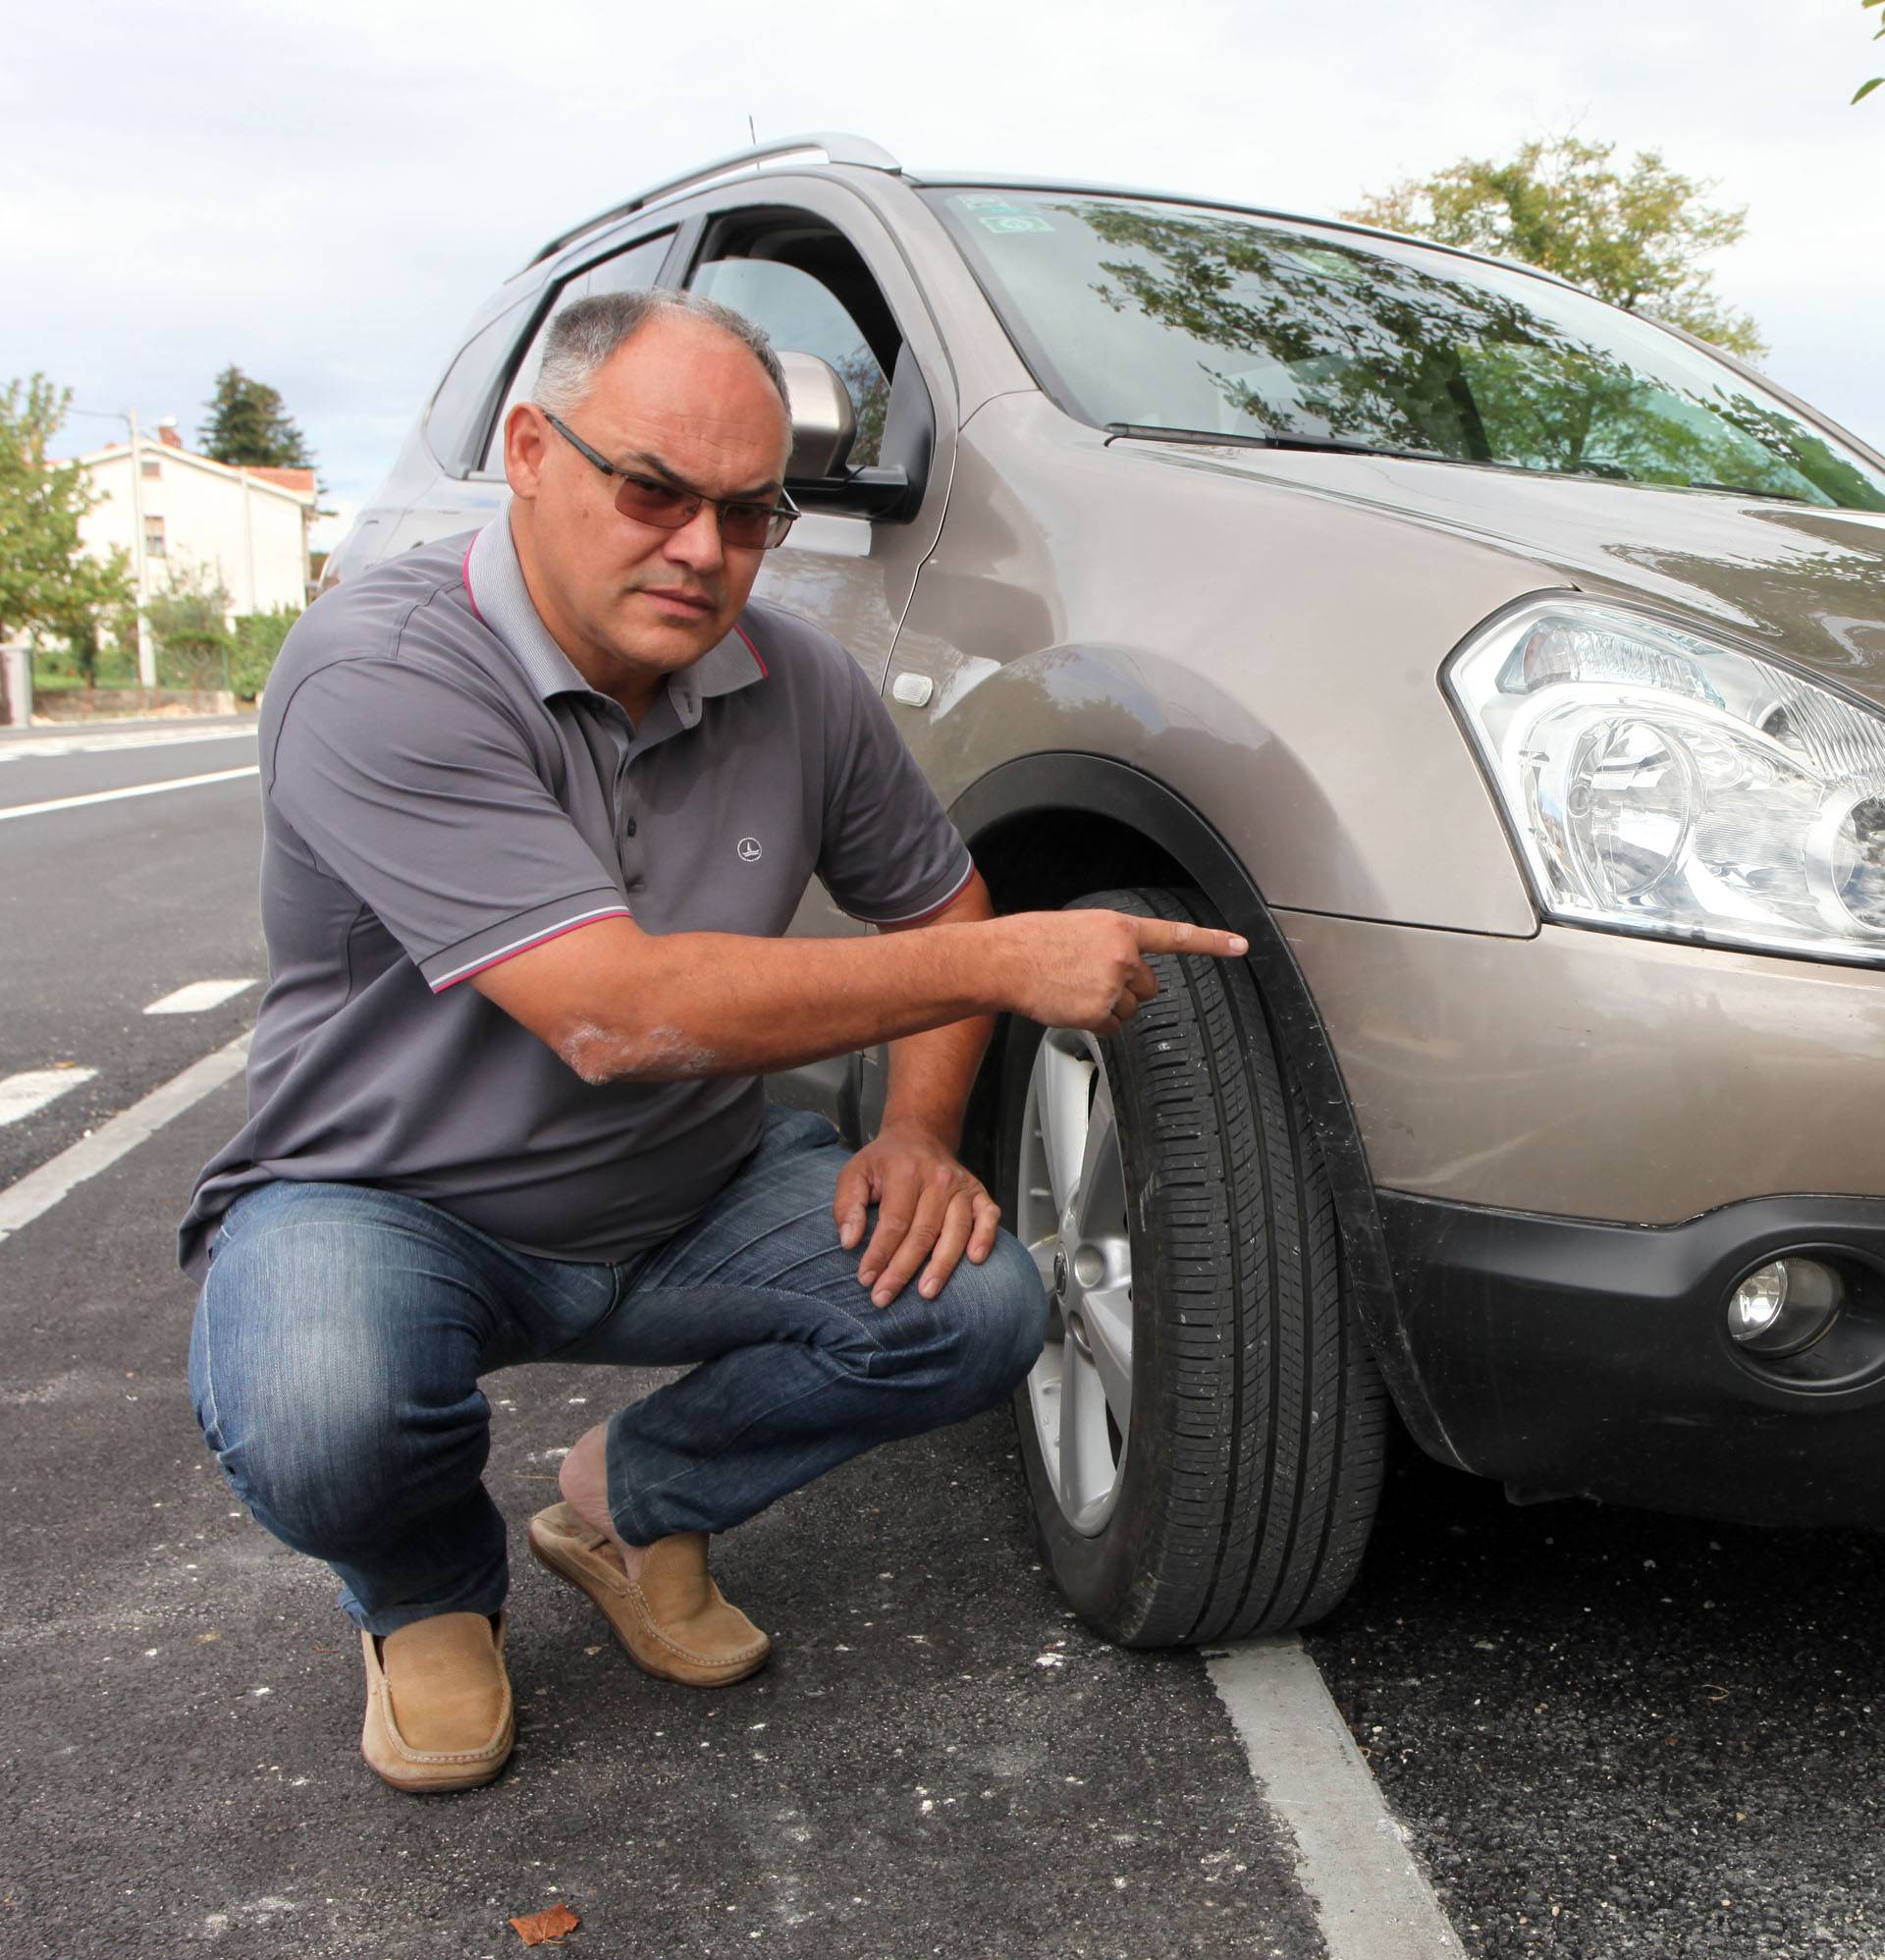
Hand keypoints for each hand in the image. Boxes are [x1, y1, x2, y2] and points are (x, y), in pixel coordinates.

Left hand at [833, 1121, 1002, 1308]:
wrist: (919, 1136)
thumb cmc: (884, 1161)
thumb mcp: (854, 1174)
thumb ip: (847, 1206)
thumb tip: (849, 1242)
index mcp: (905, 1171)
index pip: (894, 1222)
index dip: (879, 1254)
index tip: (866, 1278)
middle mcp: (938, 1178)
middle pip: (923, 1233)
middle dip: (903, 1270)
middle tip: (885, 1297)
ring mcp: (962, 1186)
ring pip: (955, 1231)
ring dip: (941, 1266)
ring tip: (926, 1292)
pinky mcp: (978, 1192)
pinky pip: (988, 1217)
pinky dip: (985, 1238)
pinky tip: (975, 1260)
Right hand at [998, 910, 1247, 1036]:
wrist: (1004, 961)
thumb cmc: (1034, 942)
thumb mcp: (1081, 928)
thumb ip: (1112, 943)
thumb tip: (1126, 965)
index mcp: (1120, 928)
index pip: (1176, 936)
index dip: (1213, 942)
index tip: (1240, 945)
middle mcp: (1123, 955)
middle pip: (1149, 986)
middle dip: (1128, 988)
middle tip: (1092, 980)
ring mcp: (1112, 985)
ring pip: (1130, 1009)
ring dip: (1109, 1006)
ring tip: (1075, 990)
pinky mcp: (1099, 1012)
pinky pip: (1112, 1027)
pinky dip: (1095, 1023)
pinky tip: (1072, 1005)